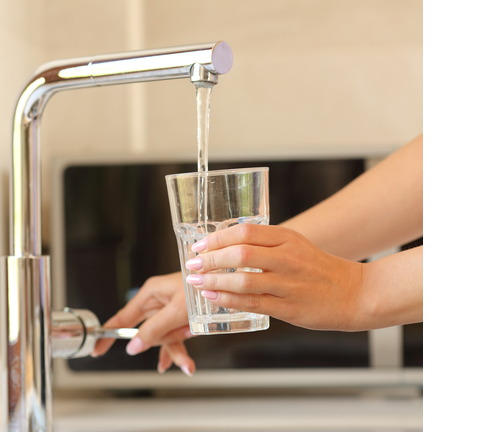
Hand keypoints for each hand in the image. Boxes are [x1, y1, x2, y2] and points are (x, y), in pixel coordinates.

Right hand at [91, 272, 196, 375]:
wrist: (229, 281)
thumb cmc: (202, 287)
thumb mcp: (176, 311)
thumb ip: (154, 329)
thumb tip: (134, 346)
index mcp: (150, 294)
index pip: (121, 318)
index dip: (108, 334)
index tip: (96, 349)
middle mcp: (158, 302)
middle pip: (147, 332)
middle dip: (160, 344)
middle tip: (170, 350)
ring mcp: (170, 311)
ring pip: (163, 338)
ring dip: (175, 351)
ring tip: (187, 363)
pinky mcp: (182, 317)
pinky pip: (175, 338)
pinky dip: (181, 351)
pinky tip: (186, 364)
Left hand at [185, 224, 366, 330]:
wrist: (356, 293)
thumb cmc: (319, 269)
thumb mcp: (295, 245)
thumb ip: (264, 243)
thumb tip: (224, 245)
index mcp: (288, 238)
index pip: (245, 232)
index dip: (216, 238)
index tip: (198, 246)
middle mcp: (288, 258)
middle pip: (240, 253)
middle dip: (210, 259)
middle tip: (192, 264)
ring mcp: (289, 284)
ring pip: (243, 280)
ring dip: (214, 280)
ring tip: (196, 281)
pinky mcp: (289, 308)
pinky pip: (253, 302)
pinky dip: (228, 299)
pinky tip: (213, 296)